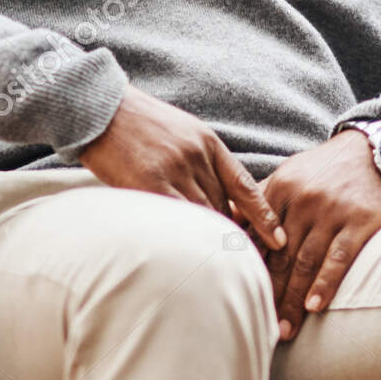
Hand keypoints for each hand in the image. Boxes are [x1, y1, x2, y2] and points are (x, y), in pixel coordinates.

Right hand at [76, 85, 285, 254]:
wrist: (101, 108)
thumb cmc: (140, 125)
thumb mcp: (182, 133)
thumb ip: (202, 163)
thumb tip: (219, 203)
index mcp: (209, 143)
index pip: (245, 186)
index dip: (264, 216)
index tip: (279, 240)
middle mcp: (197, 156)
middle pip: (224, 208)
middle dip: (232, 237)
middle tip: (245, 267)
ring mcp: (174, 169)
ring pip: (202, 216)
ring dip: (209, 242)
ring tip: (218, 271)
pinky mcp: (149, 183)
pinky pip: (174, 217)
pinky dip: (183, 238)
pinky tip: (187, 255)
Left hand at [258, 129, 380, 340]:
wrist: (375, 150)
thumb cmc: (326, 168)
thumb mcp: (290, 172)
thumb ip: (261, 196)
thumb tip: (226, 218)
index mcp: (281, 188)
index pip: (258, 236)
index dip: (248, 270)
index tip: (239, 298)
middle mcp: (304, 200)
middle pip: (280, 255)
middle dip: (269, 293)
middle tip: (261, 326)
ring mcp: (332, 211)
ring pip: (306, 262)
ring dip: (293, 299)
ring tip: (285, 330)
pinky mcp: (360, 221)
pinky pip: (339, 258)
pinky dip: (326, 284)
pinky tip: (314, 306)